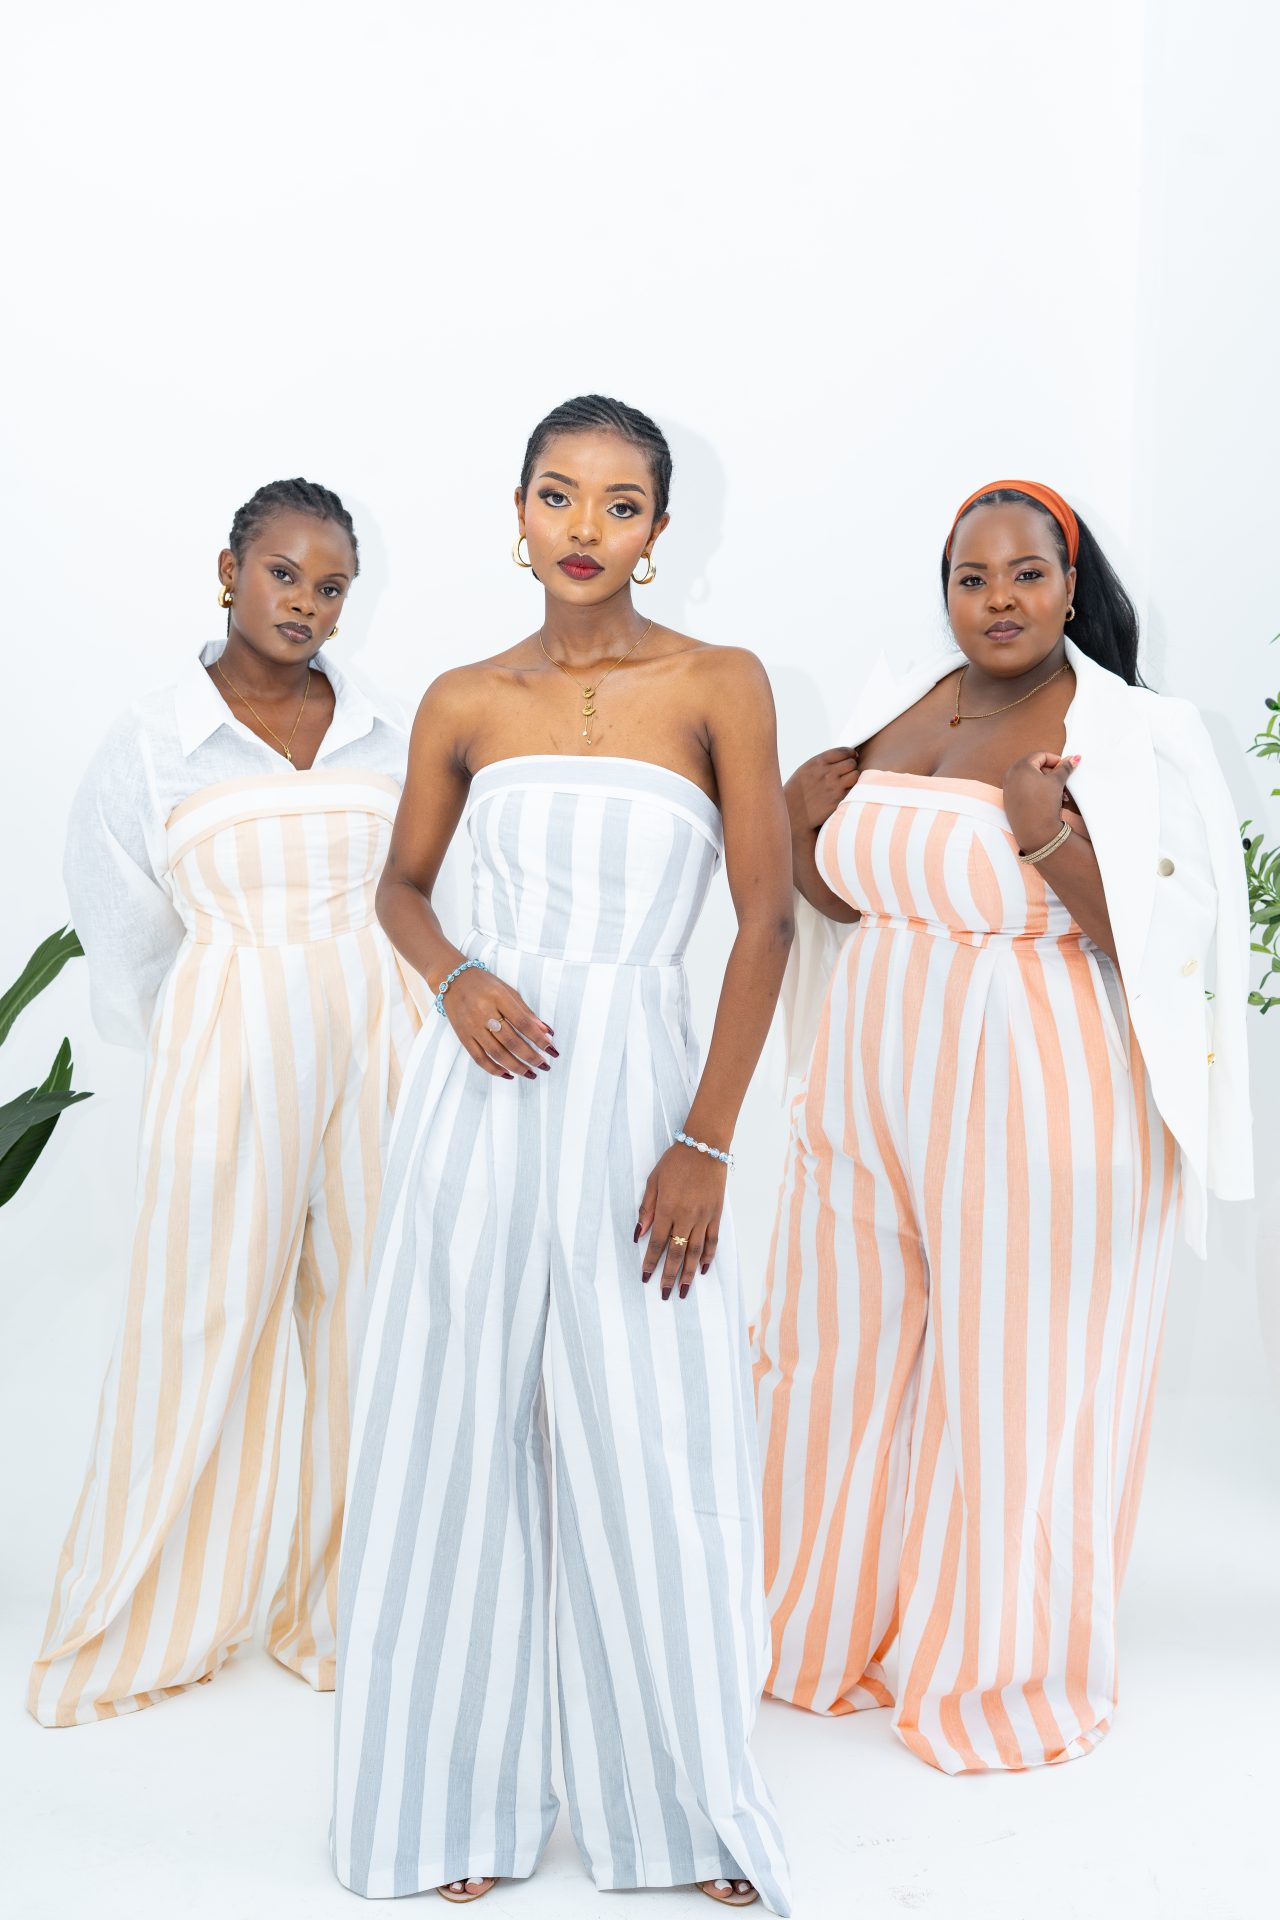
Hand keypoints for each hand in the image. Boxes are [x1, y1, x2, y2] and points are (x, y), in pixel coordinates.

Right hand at [442, 966, 557, 1079]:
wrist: (452, 979)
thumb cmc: (485, 984)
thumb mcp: (508, 991)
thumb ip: (526, 1012)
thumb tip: (546, 1032)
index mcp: (498, 997)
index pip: (523, 1023)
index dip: (539, 1039)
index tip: (552, 1050)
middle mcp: (484, 1012)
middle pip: (511, 1041)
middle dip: (530, 1056)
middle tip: (545, 1066)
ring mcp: (471, 1026)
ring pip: (496, 1053)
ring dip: (516, 1066)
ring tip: (530, 1073)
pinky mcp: (463, 1036)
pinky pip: (479, 1057)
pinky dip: (494, 1069)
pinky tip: (508, 1074)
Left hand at [634, 1144, 727, 1300]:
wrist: (705, 1147)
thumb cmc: (675, 1162)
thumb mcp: (653, 1181)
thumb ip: (646, 1209)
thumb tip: (637, 1234)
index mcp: (667, 1208)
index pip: (657, 1243)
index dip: (651, 1262)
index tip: (646, 1278)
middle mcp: (686, 1216)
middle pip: (676, 1252)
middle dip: (669, 1276)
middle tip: (664, 1294)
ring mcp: (704, 1217)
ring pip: (695, 1251)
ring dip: (688, 1273)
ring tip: (683, 1291)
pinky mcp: (716, 1214)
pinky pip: (713, 1240)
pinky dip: (708, 1257)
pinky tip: (702, 1269)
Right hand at [783, 748, 860, 832]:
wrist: (791, 813)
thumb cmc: (796, 791)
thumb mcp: (805, 770)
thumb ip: (822, 763)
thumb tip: (842, 758)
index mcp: (817, 762)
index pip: (843, 751)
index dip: (850, 754)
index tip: (851, 757)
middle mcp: (827, 773)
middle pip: (851, 763)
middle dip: (852, 766)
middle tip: (847, 772)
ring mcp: (834, 787)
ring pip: (855, 775)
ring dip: (853, 777)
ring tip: (847, 782)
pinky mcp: (838, 800)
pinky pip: (853, 789)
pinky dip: (851, 789)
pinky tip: (844, 792)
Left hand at [1003, 750, 1081, 852]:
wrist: (1035, 832)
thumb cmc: (1044, 804)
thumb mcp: (1057, 782)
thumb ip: (1065, 767)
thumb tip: (1073, 758)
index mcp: (1020, 766)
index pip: (1041, 756)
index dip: (1056, 760)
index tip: (1066, 768)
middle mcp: (1010, 775)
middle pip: (1035, 767)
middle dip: (1052, 774)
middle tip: (1064, 783)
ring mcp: (1008, 788)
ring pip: (1031, 779)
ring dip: (1047, 784)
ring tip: (1060, 794)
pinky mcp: (1009, 800)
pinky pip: (1024, 789)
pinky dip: (1037, 791)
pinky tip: (1049, 800)